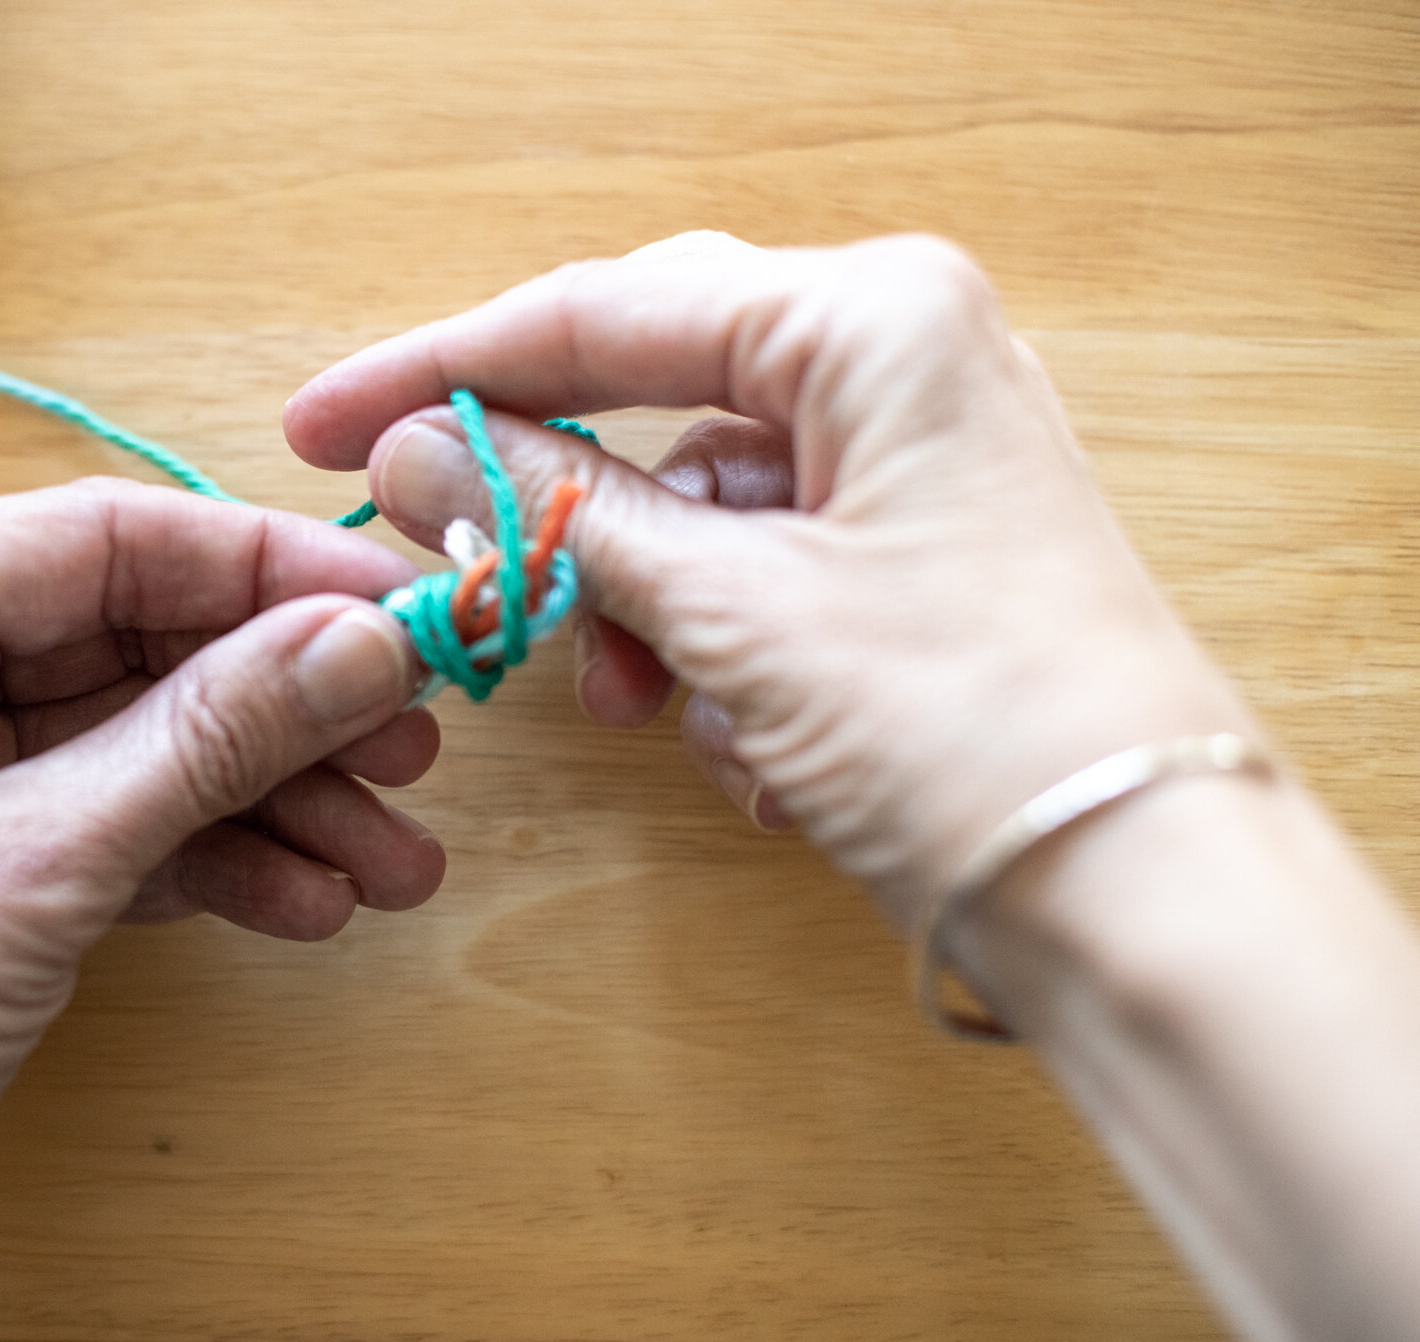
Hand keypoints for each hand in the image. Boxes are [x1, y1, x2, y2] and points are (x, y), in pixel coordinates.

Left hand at [0, 479, 443, 1341]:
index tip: (404, 611)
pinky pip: (130, 820)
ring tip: (392, 862)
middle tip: (413, 748)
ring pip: (153, 737)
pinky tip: (311, 902)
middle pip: (145, 638)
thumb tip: (367, 643)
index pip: (107, 538)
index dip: (270, 572)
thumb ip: (208, 740)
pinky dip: (222, 858)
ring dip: (277, 797)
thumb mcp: (30, 868)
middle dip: (286, 704)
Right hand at [285, 231, 1253, 920]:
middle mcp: (899, 366)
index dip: (442, 369)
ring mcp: (909, 468)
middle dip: (554, 505)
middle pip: (645, 398)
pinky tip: (751, 744)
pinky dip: (715, 655)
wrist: (1142, 904)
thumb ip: (560, 512)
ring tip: (636, 701)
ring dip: (639, 607)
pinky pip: (754, 575)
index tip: (324, 424)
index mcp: (872, 319)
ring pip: (694, 505)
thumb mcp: (731, 609)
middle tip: (448, 559)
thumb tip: (412, 447)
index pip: (601, 312)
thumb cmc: (969, 727)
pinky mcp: (909, 565)